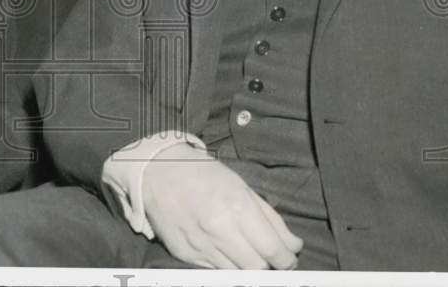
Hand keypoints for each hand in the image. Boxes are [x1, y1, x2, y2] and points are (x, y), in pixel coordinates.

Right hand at [142, 144, 302, 269]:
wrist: (155, 171)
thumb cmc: (201, 173)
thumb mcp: (241, 186)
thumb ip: (269, 217)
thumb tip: (292, 245)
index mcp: (237, 207)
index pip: (273, 250)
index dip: (287, 260)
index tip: (289, 258)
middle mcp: (219, 229)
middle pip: (257, 268)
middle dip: (269, 266)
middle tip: (271, 258)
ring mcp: (200, 245)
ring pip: (237, 275)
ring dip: (247, 268)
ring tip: (247, 254)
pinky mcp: (184, 254)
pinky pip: (214, 272)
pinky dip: (225, 266)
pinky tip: (224, 251)